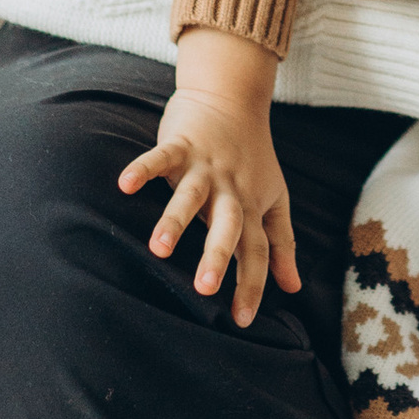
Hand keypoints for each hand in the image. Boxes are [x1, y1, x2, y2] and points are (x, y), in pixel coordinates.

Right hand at [117, 27, 297, 324]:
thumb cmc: (253, 157)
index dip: (252, 283)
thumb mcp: (274, 199)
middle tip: (204, 289)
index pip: (256, 250)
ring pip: (190, 195)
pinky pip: (161, 157)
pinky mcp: (181, 143)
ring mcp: (205, 165)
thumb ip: (281, 243)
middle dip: (216, 256)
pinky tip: (125, 185)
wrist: (234, 96)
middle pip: (228, 225)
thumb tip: (293, 288)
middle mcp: (230, 189)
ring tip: (158, 249)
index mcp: (251, 206)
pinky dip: (144, 168)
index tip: (242, 321)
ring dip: (175, 220)